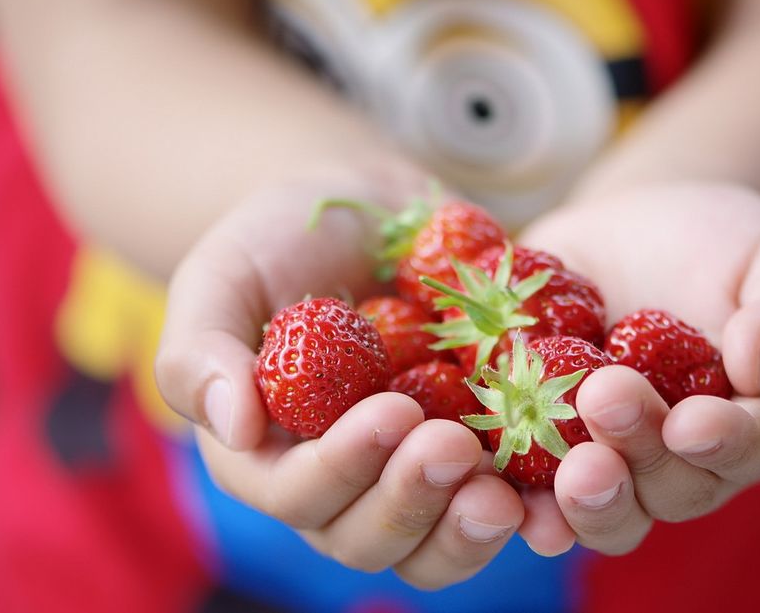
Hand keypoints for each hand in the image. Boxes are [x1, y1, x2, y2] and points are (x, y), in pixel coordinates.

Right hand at [154, 175, 524, 588]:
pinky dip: (529, 503)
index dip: (341, 468)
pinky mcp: (471, 452)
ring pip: (432, 545)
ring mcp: (406, 474)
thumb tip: (234, 426)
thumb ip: (201, 349)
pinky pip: (498, 501)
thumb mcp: (223, 277)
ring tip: (506, 493)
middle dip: (410, 502)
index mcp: (269, 455)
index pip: (294, 494)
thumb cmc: (278, 241)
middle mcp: (338, 482)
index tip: (391, 410)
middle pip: (366, 537)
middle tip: (454, 447)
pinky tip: (558, 476)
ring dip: (467, 530)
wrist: (364, 214)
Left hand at [515, 182, 759, 554]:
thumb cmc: (727, 247)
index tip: (692, 423)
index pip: (750, 449)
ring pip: (601, 505)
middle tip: (606, 399)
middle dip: (638, 452)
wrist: (642, 231)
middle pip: (667, 488)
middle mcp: (683, 462)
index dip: (724, 443)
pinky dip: (510, 487)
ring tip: (560, 464)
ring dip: (581, 497)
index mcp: (756, 427)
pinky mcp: (544, 438)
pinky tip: (487, 476)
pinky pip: (527, 479)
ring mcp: (611, 457)